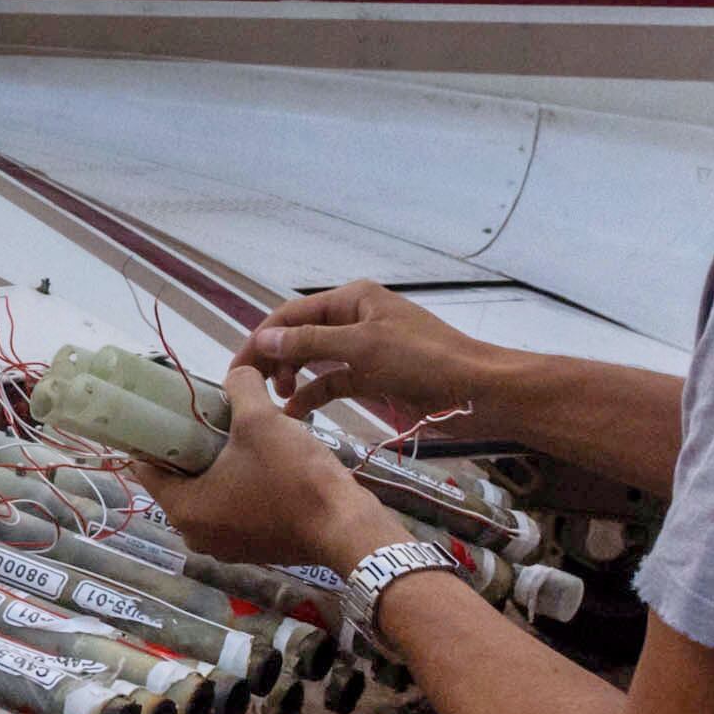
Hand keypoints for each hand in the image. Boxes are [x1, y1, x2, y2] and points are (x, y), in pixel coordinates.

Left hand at [143, 355, 391, 573]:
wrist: (347, 526)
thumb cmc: (294, 476)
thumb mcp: (261, 420)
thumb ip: (240, 388)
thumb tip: (237, 373)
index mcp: (184, 510)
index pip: (147, 469)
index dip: (152, 436)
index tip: (164, 410)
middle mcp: (197, 535)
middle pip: (178, 481)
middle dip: (190, 447)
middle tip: (205, 414)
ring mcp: (227, 546)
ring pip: (209, 494)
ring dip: (217, 465)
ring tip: (234, 430)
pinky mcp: (255, 547)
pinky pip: (234, 509)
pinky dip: (239, 485)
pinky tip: (258, 458)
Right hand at [235, 281, 515, 440]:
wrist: (477, 391)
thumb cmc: (423, 360)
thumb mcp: (363, 348)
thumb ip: (310, 344)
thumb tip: (263, 339)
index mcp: (353, 299)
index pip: (292, 314)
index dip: (261, 338)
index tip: (236, 369)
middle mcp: (355, 319)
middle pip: (300, 336)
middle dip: (273, 359)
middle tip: (249, 390)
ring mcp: (365, 350)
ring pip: (314, 361)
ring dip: (292, 378)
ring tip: (275, 403)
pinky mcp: (375, 378)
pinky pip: (334, 382)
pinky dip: (314, 394)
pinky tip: (296, 414)